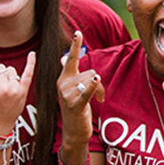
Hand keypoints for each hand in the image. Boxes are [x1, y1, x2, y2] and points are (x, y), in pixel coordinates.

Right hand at [57, 31, 103, 153]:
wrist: (73, 131)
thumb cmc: (76, 108)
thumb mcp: (73, 89)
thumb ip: (71, 73)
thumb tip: (64, 57)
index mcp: (63, 79)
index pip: (71, 60)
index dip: (76, 46)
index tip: (78, 33)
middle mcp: (63, 85)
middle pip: (90, 72)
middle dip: (99, 82)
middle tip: (98, 94)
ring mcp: (67, 95)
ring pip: (92, 80)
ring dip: (100, 90)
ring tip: (98, 100)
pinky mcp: (74, 105)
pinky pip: (86, 92)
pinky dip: (92, 86)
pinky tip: (96, 79)